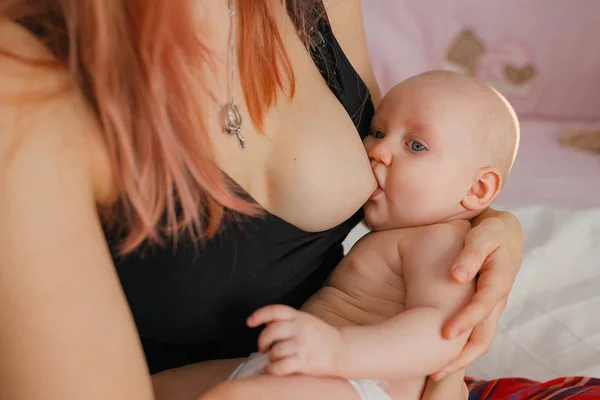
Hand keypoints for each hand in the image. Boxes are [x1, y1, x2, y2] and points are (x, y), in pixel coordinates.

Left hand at [247, 304, 342, 376]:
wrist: (341, 349)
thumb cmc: (320, 336)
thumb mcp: (305, 321)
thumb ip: (287, 320)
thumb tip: (264, 322)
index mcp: (298, 316)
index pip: (275, 311)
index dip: (259, 315)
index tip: (249, 322)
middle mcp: (300, 328)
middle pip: (271, 331)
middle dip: (262, 341)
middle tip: (263, 348)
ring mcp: (302, 345)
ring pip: (275, 351)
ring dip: (270, 357)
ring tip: (274, 359)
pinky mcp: (305, 361)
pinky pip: (281, 366)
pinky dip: (272, 369)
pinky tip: (273, 369)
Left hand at [433, 211, 522, 379]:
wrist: (505, 234)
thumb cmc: (490, 232)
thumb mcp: (482, 236)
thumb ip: (471, 255)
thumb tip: (458, 277)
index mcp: (499, 282)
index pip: (483, 306)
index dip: (466, 321)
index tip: (446, 334)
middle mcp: (498, 301)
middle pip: (484, 336)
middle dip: (461, 356)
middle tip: (435, 371)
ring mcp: (493, 308)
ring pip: (480, 340)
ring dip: (460, 358)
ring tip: (434, 372)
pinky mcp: (485, 309)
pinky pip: (475, 334)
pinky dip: (461, 348)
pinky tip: (441, 356)